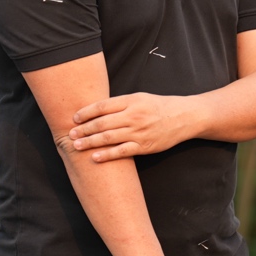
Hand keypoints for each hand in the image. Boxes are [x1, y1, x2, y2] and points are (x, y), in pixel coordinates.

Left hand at [70, 93, 189, 160]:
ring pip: (108, 138)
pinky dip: (106, 155)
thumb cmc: (160, 107)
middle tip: (70, 134)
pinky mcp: (144, 146)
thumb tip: (96, 111)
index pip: (103, 106)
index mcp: (132, 101)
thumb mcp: (141, 97)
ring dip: (90, 142)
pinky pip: (121, 151)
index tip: (75, 118)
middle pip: (102, 123)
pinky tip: (94, 157)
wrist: (184, 117)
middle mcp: (134, 116)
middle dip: (84, 129)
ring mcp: (139, 132)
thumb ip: (121, 103)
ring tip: (76, 145)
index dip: (86, 112)